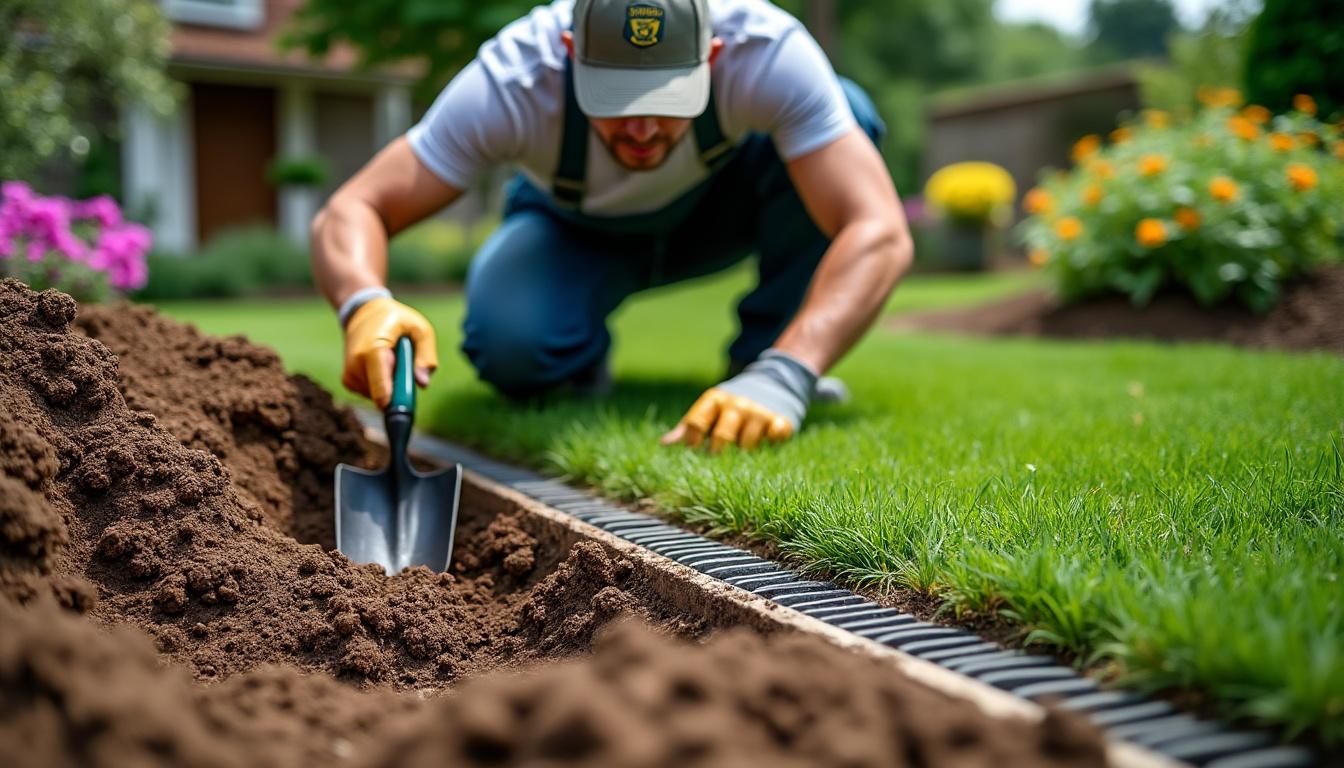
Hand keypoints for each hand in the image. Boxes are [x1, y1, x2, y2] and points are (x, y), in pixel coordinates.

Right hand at [342, 296, 437, 407]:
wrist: (364, 313)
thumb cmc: (396, 320)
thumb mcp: (419, 328)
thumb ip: (426, 355)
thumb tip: (423, 384)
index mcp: (374, 350)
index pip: (381, 387)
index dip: (395, 402)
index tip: (405, 412)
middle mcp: (356, 364)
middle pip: (383, 396)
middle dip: (399, 390)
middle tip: (405, 368)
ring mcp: (350, 374)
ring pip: (379, 398)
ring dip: (391, 386)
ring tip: (391, 360)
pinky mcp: (348, 381)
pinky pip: (372, 395)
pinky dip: (382, 386)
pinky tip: (382, 367)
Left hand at [661, 349, 816, 451]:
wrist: (770, 385)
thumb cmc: (729, 408)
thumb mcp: (708, 411)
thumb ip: (689, 428)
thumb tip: (664, 444)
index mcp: (715, 400)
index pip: (696, 423)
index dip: (692, 442)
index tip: (696, 451)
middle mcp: (736, 404)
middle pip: (721, 437)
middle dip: (717, 453)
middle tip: (719, 458)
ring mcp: (759, 412)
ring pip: (747, 444)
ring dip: (743, 453)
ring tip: (742, 453)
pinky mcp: (781, 420)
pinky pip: (776, 438)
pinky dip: (771, 444)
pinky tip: (766, 444)